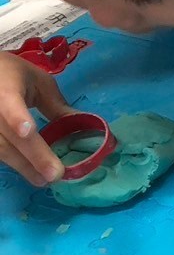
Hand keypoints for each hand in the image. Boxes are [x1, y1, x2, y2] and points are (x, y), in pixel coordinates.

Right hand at [0, 53, 72, 185]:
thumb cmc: (13, 75)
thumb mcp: (38, 83)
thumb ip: (56, 106)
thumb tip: (84, 125)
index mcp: (5, 89)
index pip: (10, 105)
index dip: (17, 118)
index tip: (27, 132)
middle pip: (8, 136)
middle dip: (31, 156)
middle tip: (54, 174)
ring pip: (0, 148)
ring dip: (22, 166)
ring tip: (44, 179)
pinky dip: (14, 162)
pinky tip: (30, 171)